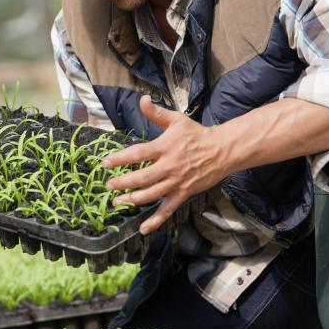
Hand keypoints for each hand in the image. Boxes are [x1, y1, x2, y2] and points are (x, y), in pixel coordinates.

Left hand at [103, 95, 228, 233]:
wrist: (222, 151)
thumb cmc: (196, 134)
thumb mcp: (176, 120)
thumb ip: (157, 113)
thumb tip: (142, 100)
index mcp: (164, 147)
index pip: (138, 153)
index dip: (120, 159)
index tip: (106, 163)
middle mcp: (169, 166)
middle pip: (142, 177)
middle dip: (123, 183)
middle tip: (108, 186)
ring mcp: (176, 182)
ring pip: (152, 194)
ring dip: (133, 200)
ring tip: (118, 202)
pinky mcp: (183, 193)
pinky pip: (168, 209)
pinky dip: (155, 220)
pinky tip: (143, 228)